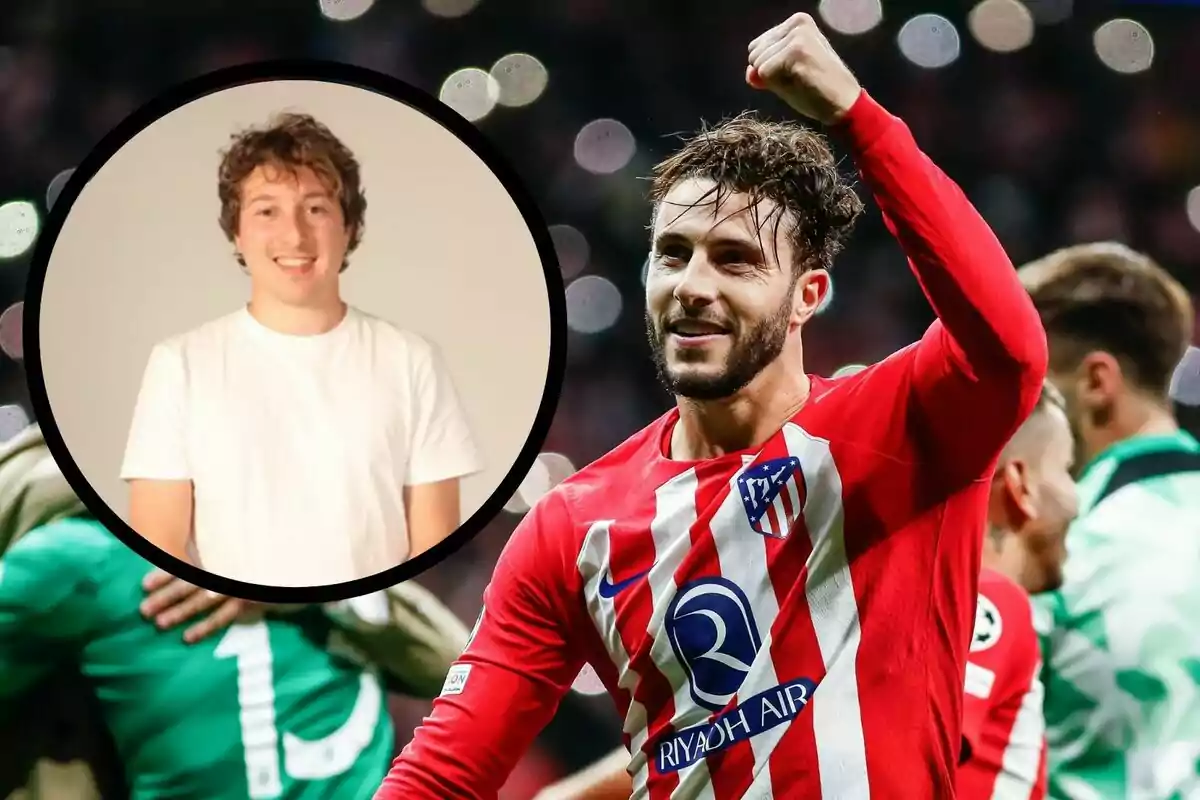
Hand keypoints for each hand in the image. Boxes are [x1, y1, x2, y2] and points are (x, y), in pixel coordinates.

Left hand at [140, 569, 260, 643]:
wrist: (291, 577)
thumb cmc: (260, 575)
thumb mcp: (236, 569)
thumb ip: (213, 572)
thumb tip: (183, 583)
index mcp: (218, 563)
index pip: (187, 568)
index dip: (164, 576)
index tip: (143, 584)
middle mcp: (225, 572)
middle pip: (190, 583)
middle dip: (166, 596)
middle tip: (143, 610)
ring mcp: (237, 586)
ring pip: (204, 600)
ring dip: (181, 611)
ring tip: (160, 623)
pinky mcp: (250, 601)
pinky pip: (224, 616)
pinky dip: (205, 627)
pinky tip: (188, 638)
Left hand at [746, 13, 862, 124]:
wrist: (843, 104)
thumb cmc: (817, 90)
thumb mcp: (786, 73)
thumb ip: (765, 67)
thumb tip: (750, 71)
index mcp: (797, 22)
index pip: (757, 45)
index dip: (770, 67)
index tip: (796, 71)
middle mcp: (797, 23)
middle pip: (754, 53)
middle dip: (771, 73)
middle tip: (799, 78)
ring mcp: (797, 36)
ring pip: (758, 64)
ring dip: (775, 80)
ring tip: (801, 80)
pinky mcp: (795, 51)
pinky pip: (764, 73)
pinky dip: (777, 85)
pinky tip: (801, 83)